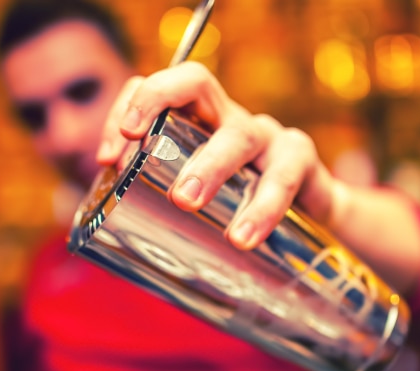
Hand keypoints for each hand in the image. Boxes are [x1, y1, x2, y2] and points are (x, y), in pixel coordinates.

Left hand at [96, 61, 336, 250]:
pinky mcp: (300, 159)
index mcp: (200, 121)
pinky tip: (244, 235)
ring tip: (187, 202)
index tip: (106, 158)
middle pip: (196, 83)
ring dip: (210, 165)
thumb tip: (108, 238)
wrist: (313, 220)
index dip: (130, 106)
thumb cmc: (243, 208)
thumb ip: (162, 206)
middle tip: (122, 156)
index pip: (160, 87)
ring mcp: (267, 134)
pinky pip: (284, 174)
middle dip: (159, 115)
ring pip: (238, 133)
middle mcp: (230, 117)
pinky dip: (264, 206)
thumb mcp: (202, 200)